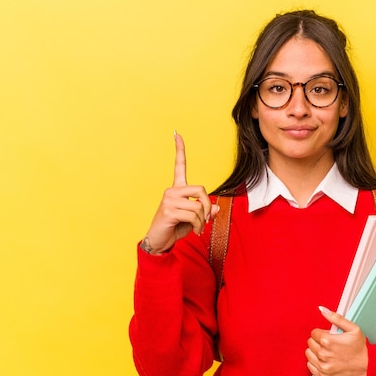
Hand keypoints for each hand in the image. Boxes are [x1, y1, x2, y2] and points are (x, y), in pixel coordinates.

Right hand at [142, 132, 219, 253]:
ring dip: (203, 221)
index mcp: (177, 190)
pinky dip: (198, 226)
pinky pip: (193, 216)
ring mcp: (169, 200)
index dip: (179, 150)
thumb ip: (205, 212)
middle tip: (207, 219)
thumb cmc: (175, 228)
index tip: (177, 134)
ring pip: (199, 206)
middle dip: (208, 206)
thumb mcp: (194, 219)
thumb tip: (216, 208)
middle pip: (201, 190)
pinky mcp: (169, 211)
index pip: (179, 166)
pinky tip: (194, 231)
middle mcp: (171, 191)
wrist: (159, 241)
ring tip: (198, 229)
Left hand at [306, 306, 367, 375]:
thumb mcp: (353, 328)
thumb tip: (322, 309)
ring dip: (315, 352)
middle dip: (318, 342)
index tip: (330, 337)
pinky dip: (315, 363)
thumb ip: (335, 317)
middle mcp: (323, 354)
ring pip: (309, 354)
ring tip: (327, 352)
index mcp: (328, 341)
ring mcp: (323, 366)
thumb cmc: (361, 348)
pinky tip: (325, 361)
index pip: (314, 333)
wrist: (369, 368)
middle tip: (330, 344)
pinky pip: (310, 366)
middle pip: (310, 343)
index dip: (322, 333)